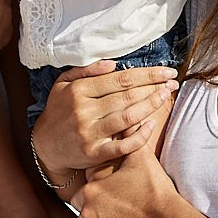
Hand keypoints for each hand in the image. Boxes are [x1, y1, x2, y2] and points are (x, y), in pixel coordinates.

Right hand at [30, 60, 176, 173]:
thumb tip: (113, 64)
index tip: (166, 71)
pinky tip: (152, 125)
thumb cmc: (59, 110)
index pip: (120, 79)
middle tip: (172, 82)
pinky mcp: (94, 153)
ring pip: (127, 117)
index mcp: (79, 90)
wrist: (45, 146)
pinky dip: (140, 136)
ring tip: (165, 97)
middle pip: (127, 96)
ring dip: (150, 106)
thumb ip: (86, 71)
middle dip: (154, 87)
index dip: (146, 74)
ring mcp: (89, 133)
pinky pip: (122, 145)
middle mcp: (83, 110)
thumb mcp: (63, 84)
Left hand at [76, 145, 177, 217]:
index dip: (95, 197)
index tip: (110, 199)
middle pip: (82, 217)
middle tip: (117, 215)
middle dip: (95, 217)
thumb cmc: (155, 191)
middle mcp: (87, 215)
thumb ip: (128, 138)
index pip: (81, 197)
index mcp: (90, 192)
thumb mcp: (141, 159)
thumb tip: (127, 119)